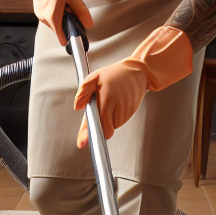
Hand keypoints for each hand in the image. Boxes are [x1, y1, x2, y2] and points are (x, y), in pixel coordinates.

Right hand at [0, 0, 91, 44]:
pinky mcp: (38, 11)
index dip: (70, 38)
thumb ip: (81, 12)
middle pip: (59, 29)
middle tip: (71, 10)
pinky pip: (50, 17)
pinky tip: (58, 3)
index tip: (76, 37)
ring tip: (64, 4)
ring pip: (54, 23)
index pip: (61, 37)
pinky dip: (55, 13)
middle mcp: (44, 18)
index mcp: (52, 17)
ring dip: (61, 17)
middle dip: (67, 23)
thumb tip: (89, 24)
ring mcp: (40, 14)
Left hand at [72, 26, 193, 148]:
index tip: (83, 143)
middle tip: (97, 110)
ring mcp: (126, 111)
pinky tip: (115, 103)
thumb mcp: (94, 77)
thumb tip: (77, 106)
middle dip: (99, 124)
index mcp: (107, 99)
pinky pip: (119, 120)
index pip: (100, 125)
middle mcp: (118, 107)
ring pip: (113, 125)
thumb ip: (83, 92)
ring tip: (108, 101)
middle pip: (106, 128)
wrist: (138, 72)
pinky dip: (114, 116)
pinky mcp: (131, 112)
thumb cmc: (115, 73)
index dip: (91, 135)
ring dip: (107, 119)